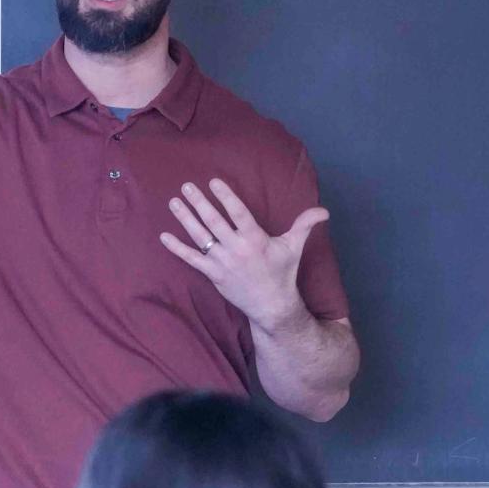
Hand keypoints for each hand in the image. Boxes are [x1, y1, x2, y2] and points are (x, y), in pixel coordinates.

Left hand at [160, 178, 327, 330]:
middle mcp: (237, 248)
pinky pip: (192, 260)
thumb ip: (304, 225)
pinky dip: (177, 248)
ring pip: (200, 237)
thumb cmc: (282, 273)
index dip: (225, 196)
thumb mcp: (294, 247)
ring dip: (186, 218)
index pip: (238, 212)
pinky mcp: (213, 275)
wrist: (272, 306)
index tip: (213, 181)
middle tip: (187, 185)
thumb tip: (324, 211)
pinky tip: (164, 236)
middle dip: (199, 202)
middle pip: (214, 221)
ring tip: (174, 202)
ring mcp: (223, 262)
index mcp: (256, 239)